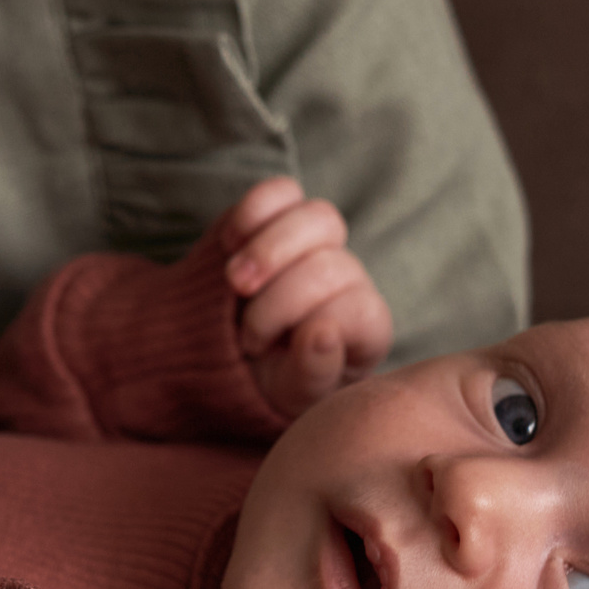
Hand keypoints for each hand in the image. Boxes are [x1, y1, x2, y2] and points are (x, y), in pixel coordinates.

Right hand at [215, 178, 392, 417]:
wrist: (222, 353)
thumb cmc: (268, 384)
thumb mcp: (288, 396)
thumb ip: (311, 374)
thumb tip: (322, 332)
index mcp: (366, 329)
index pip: (359, 309)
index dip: (310, 325)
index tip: (263, 352)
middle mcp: (350, 280)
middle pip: (333, 265)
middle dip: (281, 298)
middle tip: (245, 334)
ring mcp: (319, 243)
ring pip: (318, 218)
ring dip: (269, 250)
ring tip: (233, 282)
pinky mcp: (283, 215)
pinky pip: (282, 192)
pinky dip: (253, 212)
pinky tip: (229, 244)